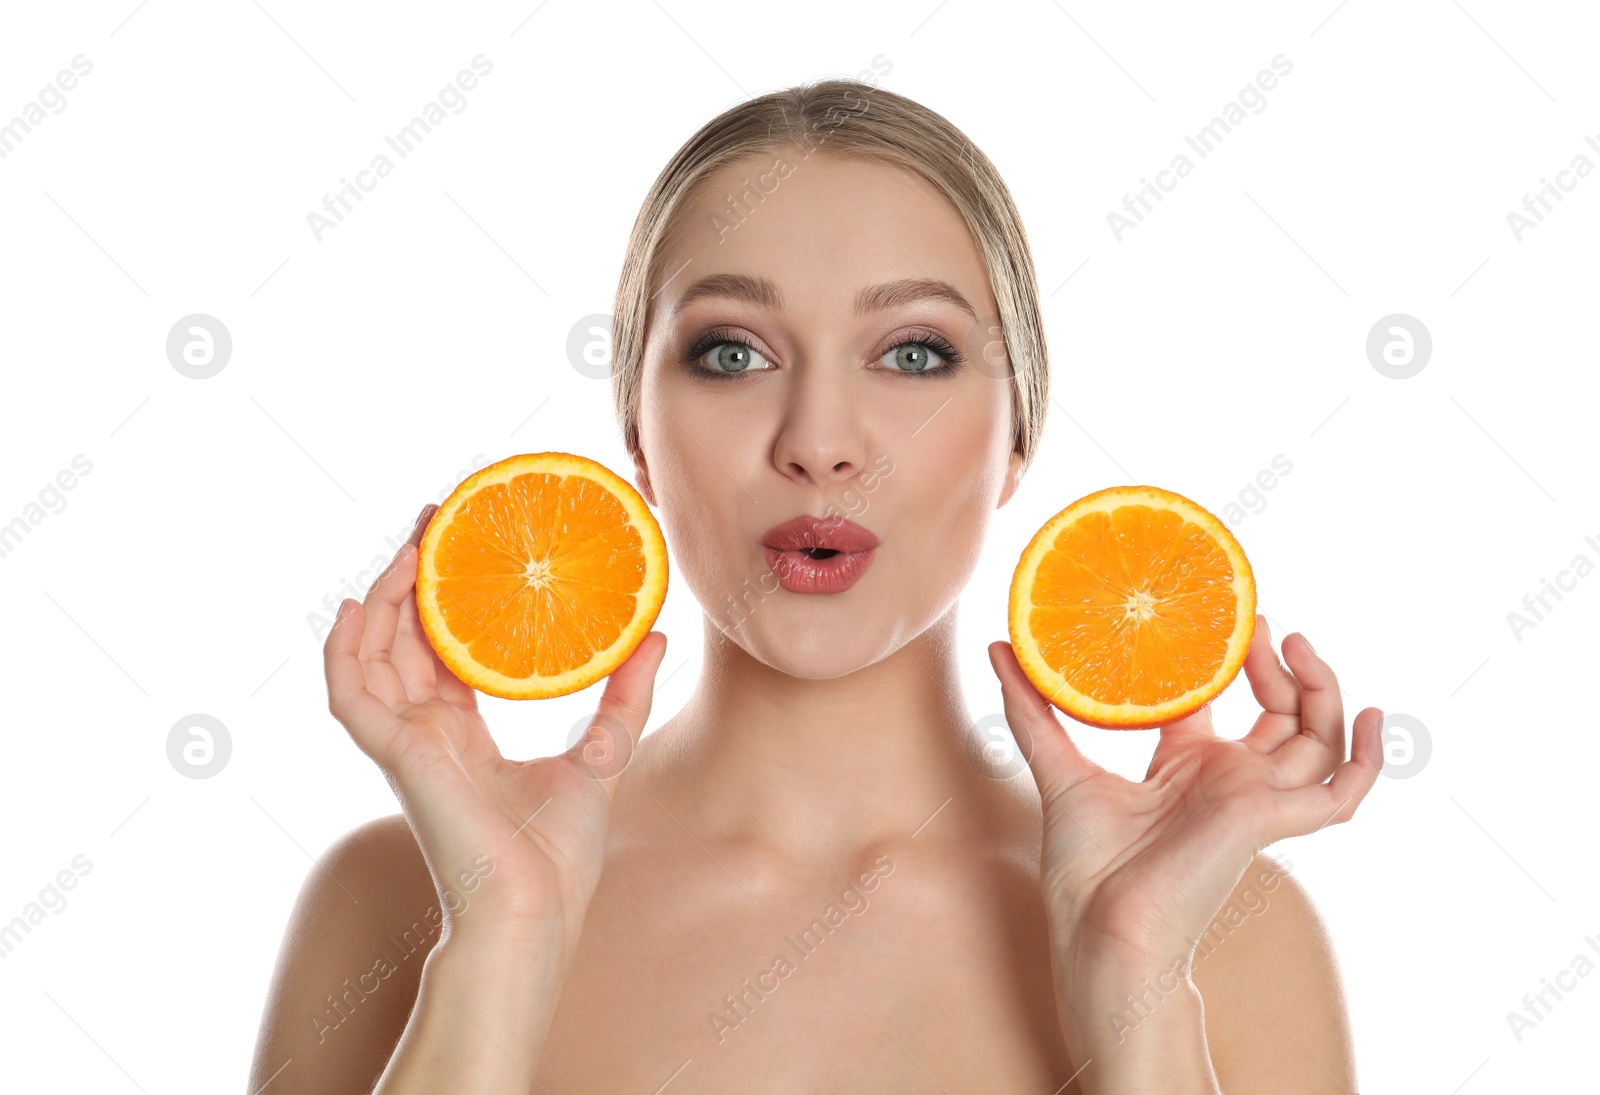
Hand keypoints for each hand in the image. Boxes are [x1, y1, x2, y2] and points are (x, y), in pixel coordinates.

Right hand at [323, 503, 668, 969]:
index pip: (444, 651)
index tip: (466, 543)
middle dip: (415, 579)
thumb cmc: (560, 857)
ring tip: (411, 544)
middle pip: (405, 639)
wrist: (538, 912)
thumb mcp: (602, 755)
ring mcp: (405, 746)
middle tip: (437, 519)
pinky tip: (355, 606)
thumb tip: (655, 636)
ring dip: (384, 598)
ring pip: (373, 655)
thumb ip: (622, 697)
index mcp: (461, 736)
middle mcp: (426, 734)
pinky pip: (351, 696)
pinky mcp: (397, 757)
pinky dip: (344, 652)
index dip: (449, 598)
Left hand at [987, 615, 1382, 980]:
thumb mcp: (1056, 767)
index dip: (1226, 656)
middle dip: (1274, 663)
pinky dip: (1368, 759)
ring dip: (1320, 689)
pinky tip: (1375, 717)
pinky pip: (1342, 793)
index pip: (1219, 698)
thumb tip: (998, 647)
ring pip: (1317, 738)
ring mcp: (1255, 799)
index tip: (1221, 614)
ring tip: (1297, 644)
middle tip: (1255, 622)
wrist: (1099, 926)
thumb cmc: (1083, 867)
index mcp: (1185, 765)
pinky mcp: (1270, 820)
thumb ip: (1031, 707)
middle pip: (1278, 710)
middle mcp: (1227, 779)